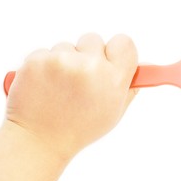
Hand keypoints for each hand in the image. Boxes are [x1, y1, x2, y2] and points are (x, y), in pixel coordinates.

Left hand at [6, 33, 137, 157]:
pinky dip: (44, 66)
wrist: (37, 141)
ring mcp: (60, 61)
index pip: (123, 42)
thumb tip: (144, 67)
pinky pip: (45, 52)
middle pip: (93, 39)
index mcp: (112, 79)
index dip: (115, 51)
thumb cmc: (77, 129)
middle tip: (79, 80)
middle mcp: (89, 66)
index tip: (108, 59)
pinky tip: (42, 87)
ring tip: (58, 89)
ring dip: (64, 62)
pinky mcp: (36, 60)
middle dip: (87, 55)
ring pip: (67, 46)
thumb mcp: (112, 114)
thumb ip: (128, 88)